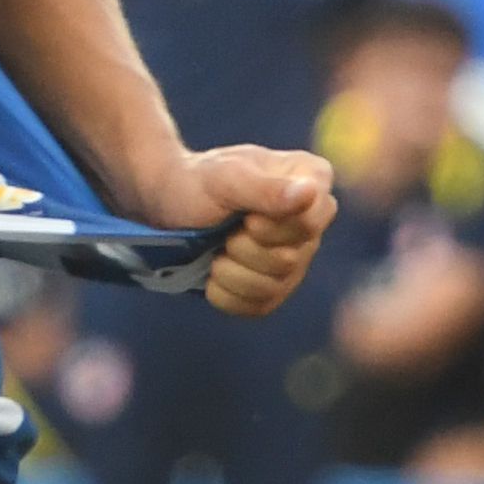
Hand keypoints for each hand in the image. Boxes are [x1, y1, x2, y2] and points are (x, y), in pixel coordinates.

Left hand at [160, 144, 339, 315]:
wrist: (171, 206)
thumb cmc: (199, 182)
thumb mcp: (226, 177)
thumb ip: (267, 188)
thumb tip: (311, 192)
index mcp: (312, 180)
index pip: (311, 222)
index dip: (272, 228)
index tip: (245, 217)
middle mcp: (312, 221)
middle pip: (290, 259)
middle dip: (244, 247)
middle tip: (227, 228)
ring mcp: (298, 257)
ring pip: (274, 287)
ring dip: (231, 269)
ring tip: (219, 246)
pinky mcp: (276, 288)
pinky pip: (259, 306)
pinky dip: (226, 291)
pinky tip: (214, 269)